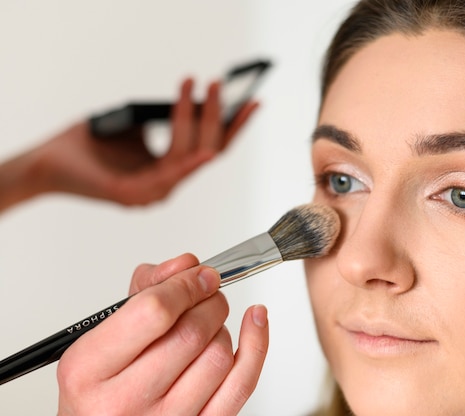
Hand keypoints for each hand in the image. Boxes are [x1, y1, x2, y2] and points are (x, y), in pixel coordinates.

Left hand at [34, 78, 258, 204]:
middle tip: (221, 84)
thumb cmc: (92, 144)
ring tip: (205, 92)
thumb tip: (195, 101)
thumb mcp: (137, 127)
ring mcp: (150, 192)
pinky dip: (189, 166)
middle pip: (207, 151)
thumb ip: (165, 122)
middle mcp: (166, 183)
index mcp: (169, 169)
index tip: (252, 102)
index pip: (209, 146)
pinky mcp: (131, 194)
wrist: (48, 161)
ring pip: (189, 158)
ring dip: (201, 123)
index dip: (233, 126)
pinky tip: (203, 152)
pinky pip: (167, 178)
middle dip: (219, 116)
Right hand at [57, 254, 268, 414]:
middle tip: (206, 294)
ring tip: (206, 325)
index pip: (154, 312)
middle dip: (208, 301)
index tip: (198, 275)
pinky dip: (256, 344)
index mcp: (89, 370)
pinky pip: (242, 384)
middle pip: (192, 333)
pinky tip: (255, 321)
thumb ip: (145, 291)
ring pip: (218, 356)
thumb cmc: (100, 386)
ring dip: (221, 327)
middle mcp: (124, 402)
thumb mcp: (103, 334)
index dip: (185, 285)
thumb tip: (188, 266)